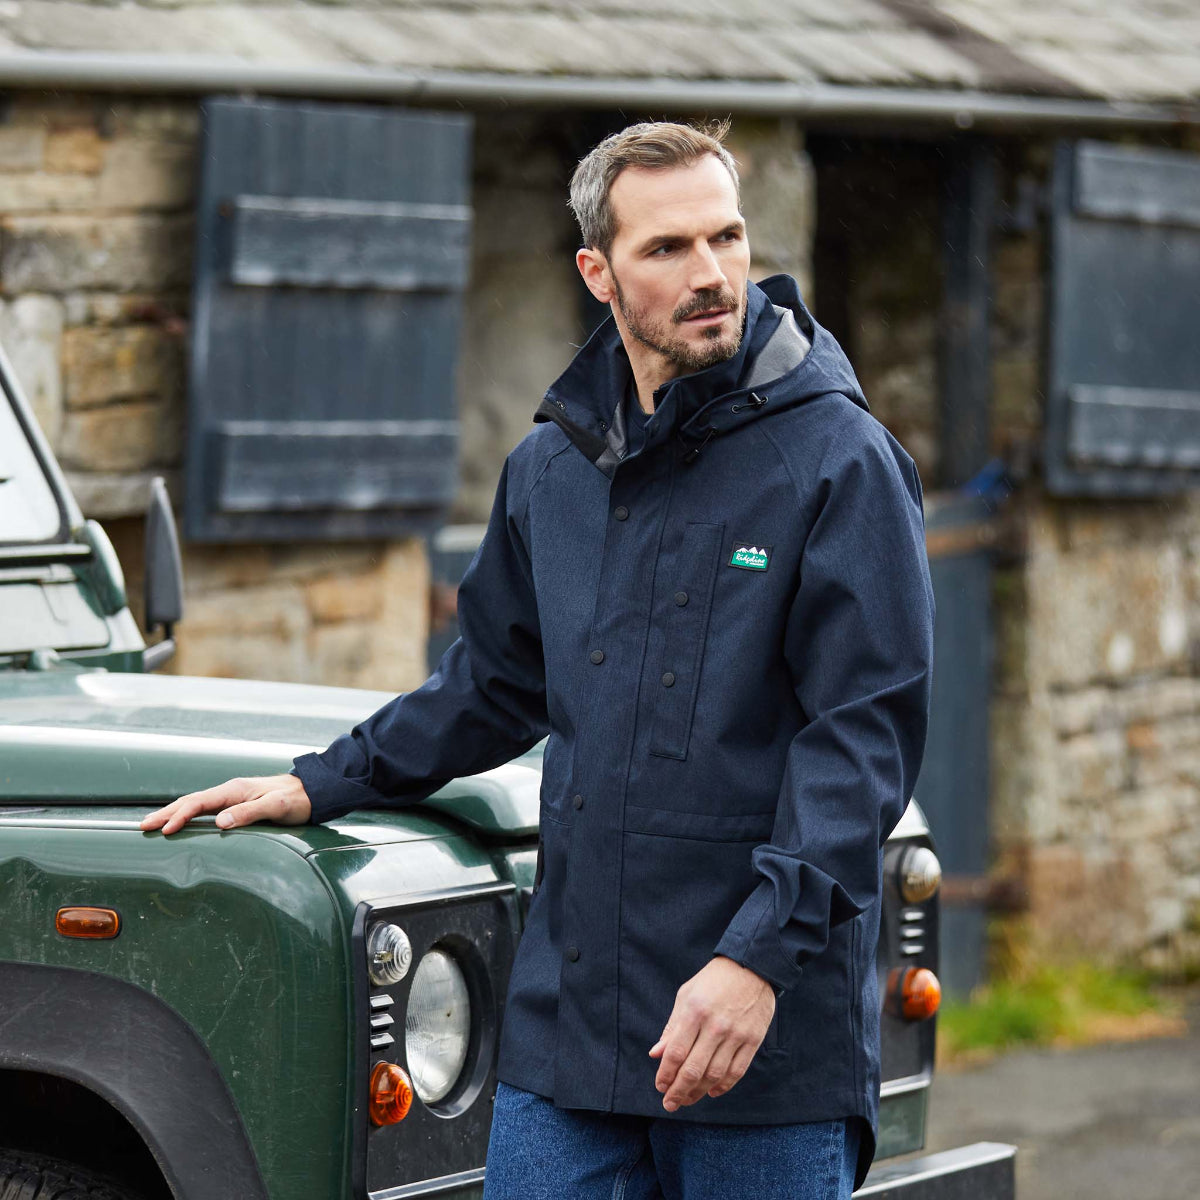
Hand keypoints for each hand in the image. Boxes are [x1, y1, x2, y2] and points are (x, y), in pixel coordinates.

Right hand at [139, 773, 311, 834]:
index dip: (179, 815)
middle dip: (166, 813)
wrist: (312, 791)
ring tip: (153, 825)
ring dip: (173, 814)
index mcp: (234, 790)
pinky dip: (188, 815)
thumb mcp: (276, 806)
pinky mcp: (236, 804)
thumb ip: (249, 813)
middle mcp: (229, 791)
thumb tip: (220, 823)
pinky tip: (180, 823)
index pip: (199, 802)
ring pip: (195, 804)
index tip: (164, 830)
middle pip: (190, 801)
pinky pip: (205, 809)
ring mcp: (232, 797)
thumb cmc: (296, 800)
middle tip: (143, 826)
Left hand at [648, 955, 775, 1110]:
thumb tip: (656, 1054)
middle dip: (678, 1091)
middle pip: (694, 1069)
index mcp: (694, 1012)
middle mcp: (715, 1025)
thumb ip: (672, 1026)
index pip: (675, 1052)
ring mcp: (736, 1034)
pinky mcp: (753, 1040)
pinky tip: (711, 1091)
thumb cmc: (713, 981)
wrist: (751, 967)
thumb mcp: (686, 995)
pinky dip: (723, 1086)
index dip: (665, 1074)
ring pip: (715, 1075)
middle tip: (670, 1104)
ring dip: (698, 1092)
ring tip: (688, 1099)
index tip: (660, 1087)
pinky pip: (737, 1071)